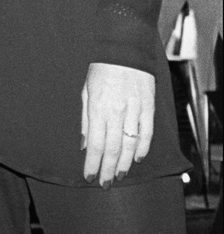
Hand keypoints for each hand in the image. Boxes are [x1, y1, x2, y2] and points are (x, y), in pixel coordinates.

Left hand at [80, 62, 154, 185]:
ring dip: (124, 164)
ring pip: (130, 145)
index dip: (93, 163)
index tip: (89, 176)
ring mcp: (134, 110)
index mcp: (98, 108)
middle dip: (108, 169)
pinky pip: (146, 133)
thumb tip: (85, 144)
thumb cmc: (101, 69)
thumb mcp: (86, 91)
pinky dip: (142, 148)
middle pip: (112, 149)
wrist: (126, 49)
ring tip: (119, 176)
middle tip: (105, 184)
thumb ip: (86, 119)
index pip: (95, 144)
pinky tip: (136, 158)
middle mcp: (116, 112)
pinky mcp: (148, 107)